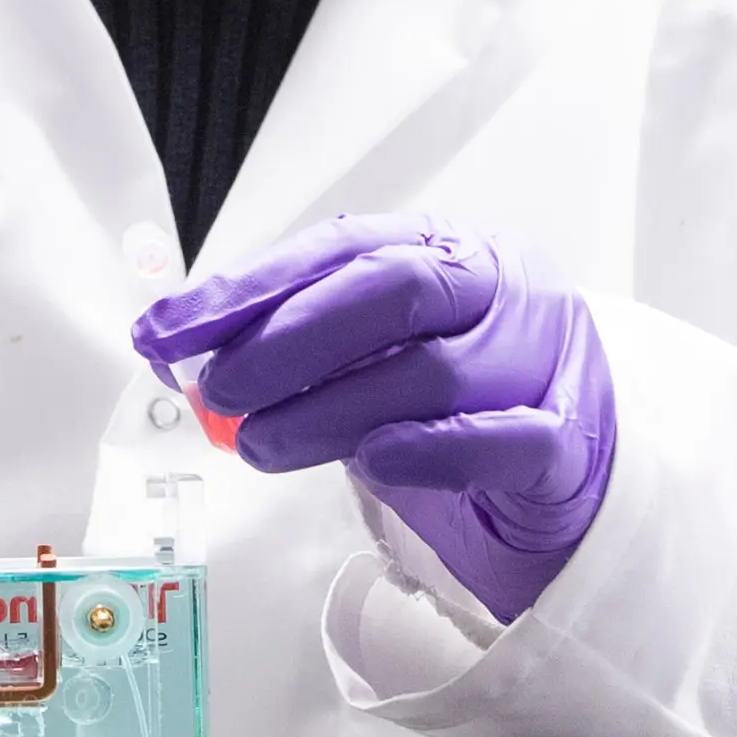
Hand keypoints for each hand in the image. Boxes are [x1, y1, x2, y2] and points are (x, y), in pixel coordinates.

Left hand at [134, 215, 613, 623]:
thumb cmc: (457, 411)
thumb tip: (178, 351)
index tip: (165, 333)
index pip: (337, 251)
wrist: (566, 485)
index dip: (244, 291)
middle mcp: (501, 290)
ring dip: (331, 410)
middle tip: (219, 390)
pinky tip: (375, 461)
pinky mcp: (570, 446)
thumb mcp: (372, 364)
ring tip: (261, 446)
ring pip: (436, 370)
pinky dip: (435, 446)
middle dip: (288, 337)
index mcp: (447, 252)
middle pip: (393, 289)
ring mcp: (546, 361)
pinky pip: (510, 439)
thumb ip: (293, 350)